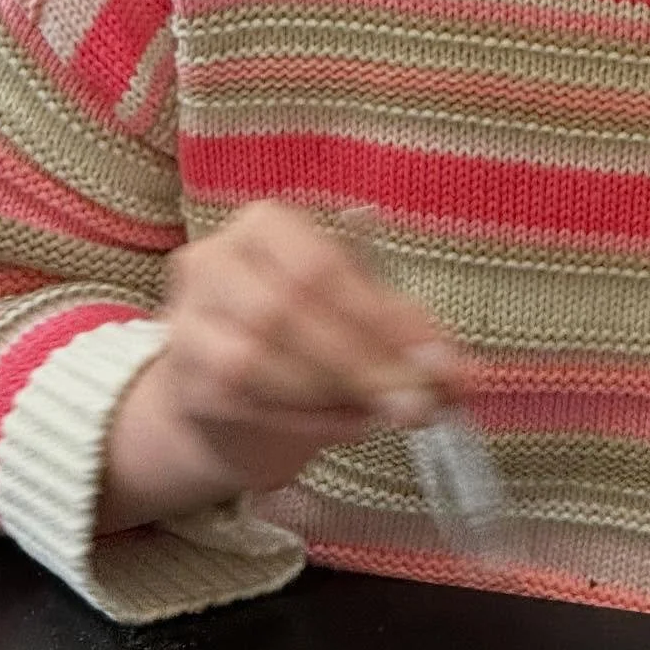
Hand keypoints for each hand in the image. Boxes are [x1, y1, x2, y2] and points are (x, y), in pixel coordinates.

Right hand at [103, 202, 462, 521]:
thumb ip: (405, 336)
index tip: (440, 364)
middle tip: (420, 403)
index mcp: (265, 225)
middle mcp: (214, 260)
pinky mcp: (185, 380)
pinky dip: (306, 418)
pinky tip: (348, 425)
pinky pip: (245, 401)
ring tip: (388, 412)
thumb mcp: (356, 315)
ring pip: (258, 357)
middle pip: (288, 309)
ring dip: (335, 393)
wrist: (221, 388)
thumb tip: (464, 375)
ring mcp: (188, 320)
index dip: (383, 318)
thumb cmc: (302, 335)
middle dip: (363, 362)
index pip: (322, 265)